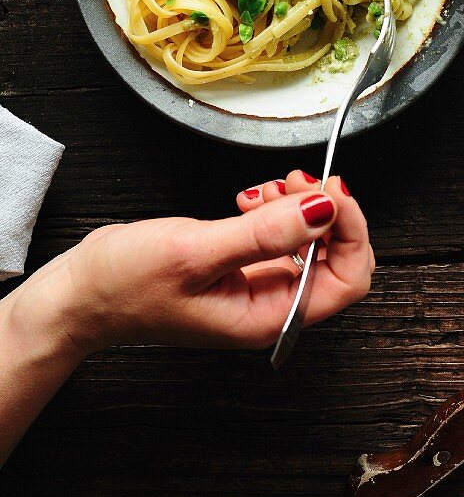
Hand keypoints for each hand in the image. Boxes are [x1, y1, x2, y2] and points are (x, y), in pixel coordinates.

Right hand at [10, 174, 371, 355]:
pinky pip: (279, 235)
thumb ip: (266, 232)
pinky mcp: (239, 266)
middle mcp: (270, 304)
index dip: (350, 230)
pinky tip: (249, 198)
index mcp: (269, 315)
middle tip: (300, 181)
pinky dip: (275, 210)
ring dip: (299, 206)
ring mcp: (256, 285)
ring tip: (269, 188)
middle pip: (337, 257)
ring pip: (310, 241)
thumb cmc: (125, 286)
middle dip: (326, 213)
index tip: (331, 192)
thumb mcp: (197, 252)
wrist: (80, 293)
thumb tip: (325, 210)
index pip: (348, 277)